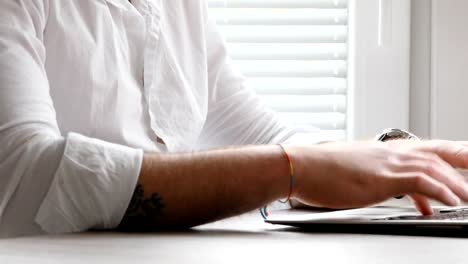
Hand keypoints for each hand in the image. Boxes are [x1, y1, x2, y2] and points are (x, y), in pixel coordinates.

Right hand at [287, 140, 467, 214]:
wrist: (302, 165)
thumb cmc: (323, 170)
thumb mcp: (359, 175)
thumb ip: (385, 182)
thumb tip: (406, 197)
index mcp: (386, 151)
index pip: (428, 149)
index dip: (451, 153)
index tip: (465, 159)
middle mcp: (391, 153)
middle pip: (439, 151)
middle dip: (463, 158)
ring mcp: (387, 163)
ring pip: (434, 167)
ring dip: (456, 183)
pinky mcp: (380, 177)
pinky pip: (419, 182)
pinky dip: (438, 191)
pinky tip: (449, 201)